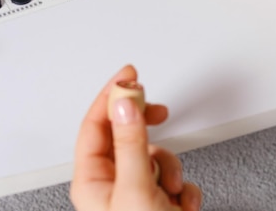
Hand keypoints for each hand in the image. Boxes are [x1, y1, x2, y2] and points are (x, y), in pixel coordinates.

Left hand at [70, 65, 201, 210]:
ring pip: (154, 158)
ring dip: (171, 168)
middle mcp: (111, 186)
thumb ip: (131, 144)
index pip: (95, 125)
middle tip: (158, 111)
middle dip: (147, 129)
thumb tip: (125, 106)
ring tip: (172, 187)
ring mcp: (136, 196)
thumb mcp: (135, 190)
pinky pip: (173, 180)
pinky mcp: (160, 206)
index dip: (111, 96)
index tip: (129, 76)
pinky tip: (181, 203)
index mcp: (92, 182)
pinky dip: (183, 189)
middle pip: (126, 136)